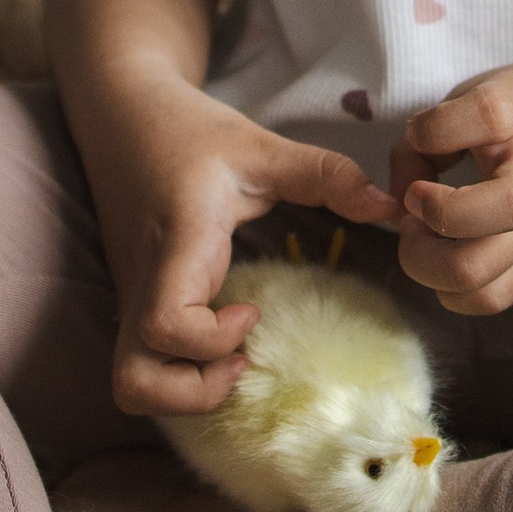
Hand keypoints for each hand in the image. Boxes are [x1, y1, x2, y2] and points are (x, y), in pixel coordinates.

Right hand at [78, 66, 398, 414]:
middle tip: (242, 359)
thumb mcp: (262, 147)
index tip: (254, 312)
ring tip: (233, 354)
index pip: (165, 324)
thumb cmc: (190, 132)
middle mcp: (142, 285)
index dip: (211, 340)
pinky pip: (144, 363)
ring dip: (183, 391)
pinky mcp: (132, 303)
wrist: (122, 116)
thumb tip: (390, 206)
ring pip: (130, 384)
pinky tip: (220, 338)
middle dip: (193, 395)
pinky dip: (179, 373)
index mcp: (175, 247)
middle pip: (133, 385)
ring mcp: (130, 299)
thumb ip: (326, 175)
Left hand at [391, 54, 512, 315]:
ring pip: (476, 286)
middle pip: (471, 245)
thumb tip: (396, 188)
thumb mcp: (496, 88)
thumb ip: (437, 132)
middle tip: (412, 210)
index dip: (427, 133)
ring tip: (426, 238)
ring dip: (430, 269)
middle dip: (418, 238)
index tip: (423, 136)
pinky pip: (493, 298)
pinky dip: (455, 289)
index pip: (464, 124)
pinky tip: (451, 254)